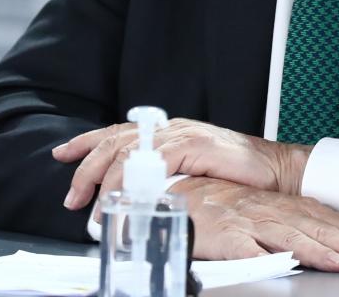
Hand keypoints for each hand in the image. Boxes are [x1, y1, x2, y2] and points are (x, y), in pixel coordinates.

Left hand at [52, 118, 309, 209]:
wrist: (276, 171)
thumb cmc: (239, 175)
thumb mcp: (194, 172)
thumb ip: (168, 175)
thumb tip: (140, 194)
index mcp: (167, 132)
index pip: (118, 132)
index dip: (87, 142)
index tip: (62, 153)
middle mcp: (169, 129)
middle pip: (114, 142)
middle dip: (87, 169)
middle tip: (73, 198)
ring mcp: (180, 135)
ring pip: (127, 152)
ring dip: (105, 183)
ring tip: (96, 209)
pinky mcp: (191, 146)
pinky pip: (152, 163)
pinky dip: (135, 182)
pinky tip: (126, 199)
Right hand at [176, 177, 338, 272]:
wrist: (180, 195)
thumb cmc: (225, 207)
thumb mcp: (266, 214)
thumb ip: (294, 228)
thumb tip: (330, 246)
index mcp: (286, 205)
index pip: (331, 220)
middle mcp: (272, 211)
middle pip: (318, 228)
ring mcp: (249, 221)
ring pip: (289, 236)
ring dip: (317, 250)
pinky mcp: (224, 234)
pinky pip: (246, 248)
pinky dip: (265, 257)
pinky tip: (283, 266)